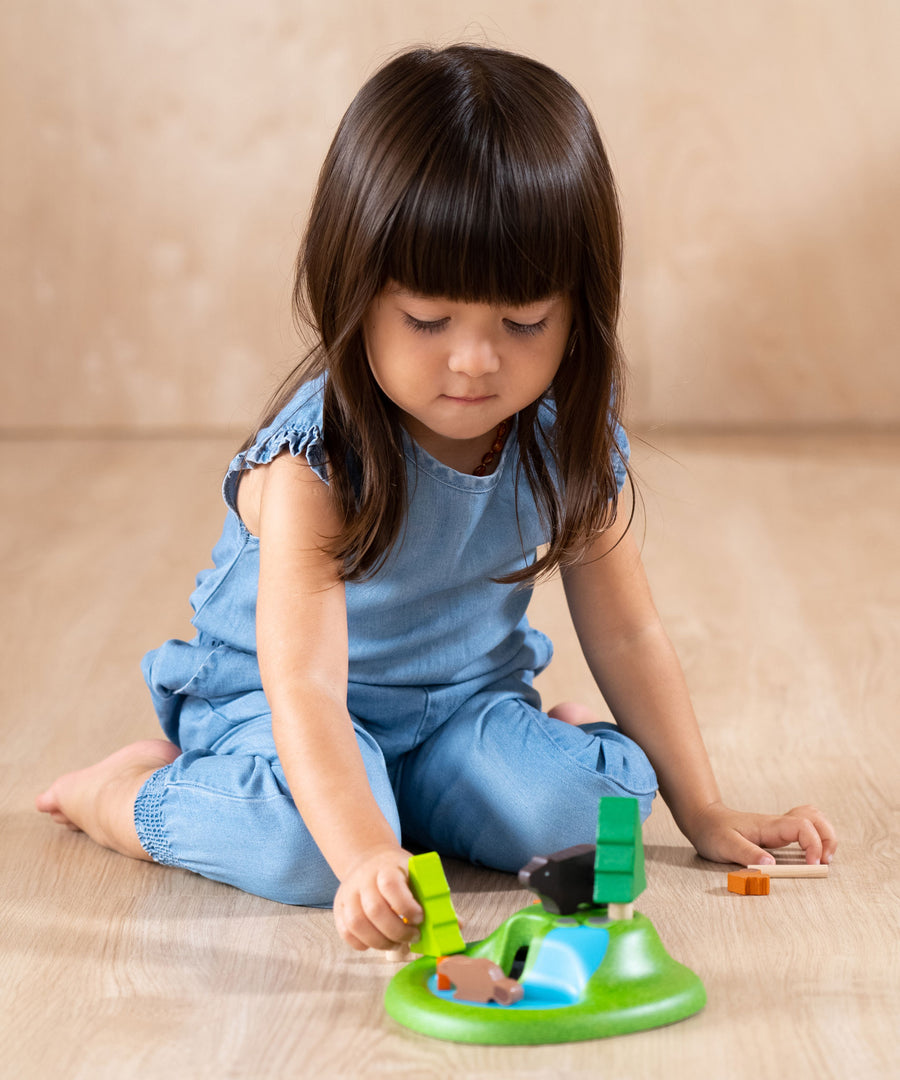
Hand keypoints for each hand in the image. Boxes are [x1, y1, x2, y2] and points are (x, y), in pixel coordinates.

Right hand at [332, 845, 423, 950]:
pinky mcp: (339, 908)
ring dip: (380, 942)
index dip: (406, 906)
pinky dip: (363, 943)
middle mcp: (363, 879)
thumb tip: (457, 925)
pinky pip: (346, 932)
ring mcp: (348, 894)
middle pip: (374, 910)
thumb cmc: (399, 872)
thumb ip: (433, 899)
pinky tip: (379, 941)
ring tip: (397, 944)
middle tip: (413, 936)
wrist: (370, 860)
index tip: (420, 918)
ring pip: (357, 924)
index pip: (390, 885)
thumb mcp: (416, 874)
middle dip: (397, 931)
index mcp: (386, 867)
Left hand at [685, 802, 837, 866]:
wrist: (703, 819)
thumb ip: (746, 853)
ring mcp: (778, 826)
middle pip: (815, 818)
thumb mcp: (725, 845)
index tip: (811, 864)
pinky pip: (804, 826)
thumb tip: (770, 864)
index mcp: (768, 826)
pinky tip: (812, 853)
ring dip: (825, 836)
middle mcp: (777, 823)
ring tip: (823, 858)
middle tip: (825, 861)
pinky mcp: (777, 832)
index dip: (813, 844)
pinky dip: (815, 837)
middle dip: (828, 838)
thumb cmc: (713, 832)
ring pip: (812, 819)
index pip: (801, 826)